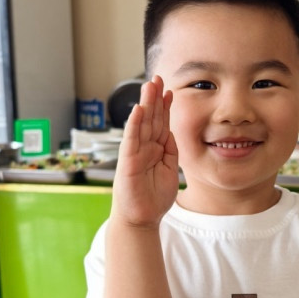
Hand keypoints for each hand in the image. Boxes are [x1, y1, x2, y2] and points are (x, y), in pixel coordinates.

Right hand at [112, 75, 177, 226]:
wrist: (142, 219)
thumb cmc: (154, 198)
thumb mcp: (170, 170)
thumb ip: (170, 151)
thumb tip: (170, 132)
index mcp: (155, 149)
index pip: (161, 124)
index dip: (165, 107)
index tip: (170, 90)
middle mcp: (144, 148)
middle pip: (151, 119)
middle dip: (154, 98)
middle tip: (158, 77)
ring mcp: (135, 153)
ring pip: (141, 124)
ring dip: (145, 104)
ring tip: (149, 85)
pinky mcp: (127, 162)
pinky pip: (131, 140)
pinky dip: (134, 125)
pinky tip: (138, 111)